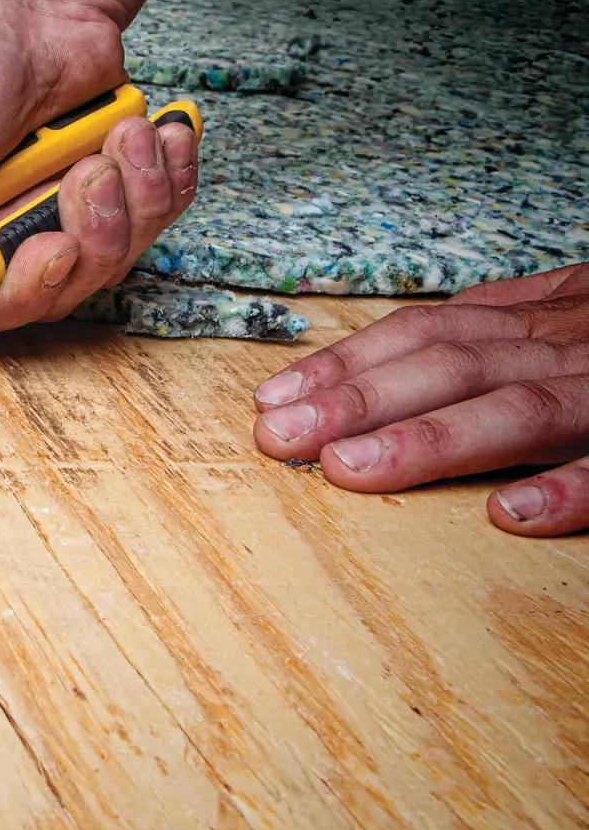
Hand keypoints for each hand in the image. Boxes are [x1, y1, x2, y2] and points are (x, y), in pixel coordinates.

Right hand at [0, 0, 199, 338]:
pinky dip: (166, 176)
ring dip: (131, 197)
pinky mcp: (104, 190)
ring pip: (112, 258)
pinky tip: (152, 137)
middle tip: (85, 178)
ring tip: (117, 140)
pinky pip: (154, 218)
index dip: (17, 293)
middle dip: (88, 236)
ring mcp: (49, 212)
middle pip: (54, 291)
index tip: (42, 251)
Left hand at [252, 263, 588, 535]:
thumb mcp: (565, 316)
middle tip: (279, 436)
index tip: (271, 399)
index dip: (345, 364)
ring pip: (518, 407)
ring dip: (429, 439)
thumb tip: (397, 352)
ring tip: (348, 468)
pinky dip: (567, 486)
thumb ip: (493, 333)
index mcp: (532, 323)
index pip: (422, 333)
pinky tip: (509, 513)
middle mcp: (562, 346)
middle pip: (450, 367)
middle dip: (358, 399)